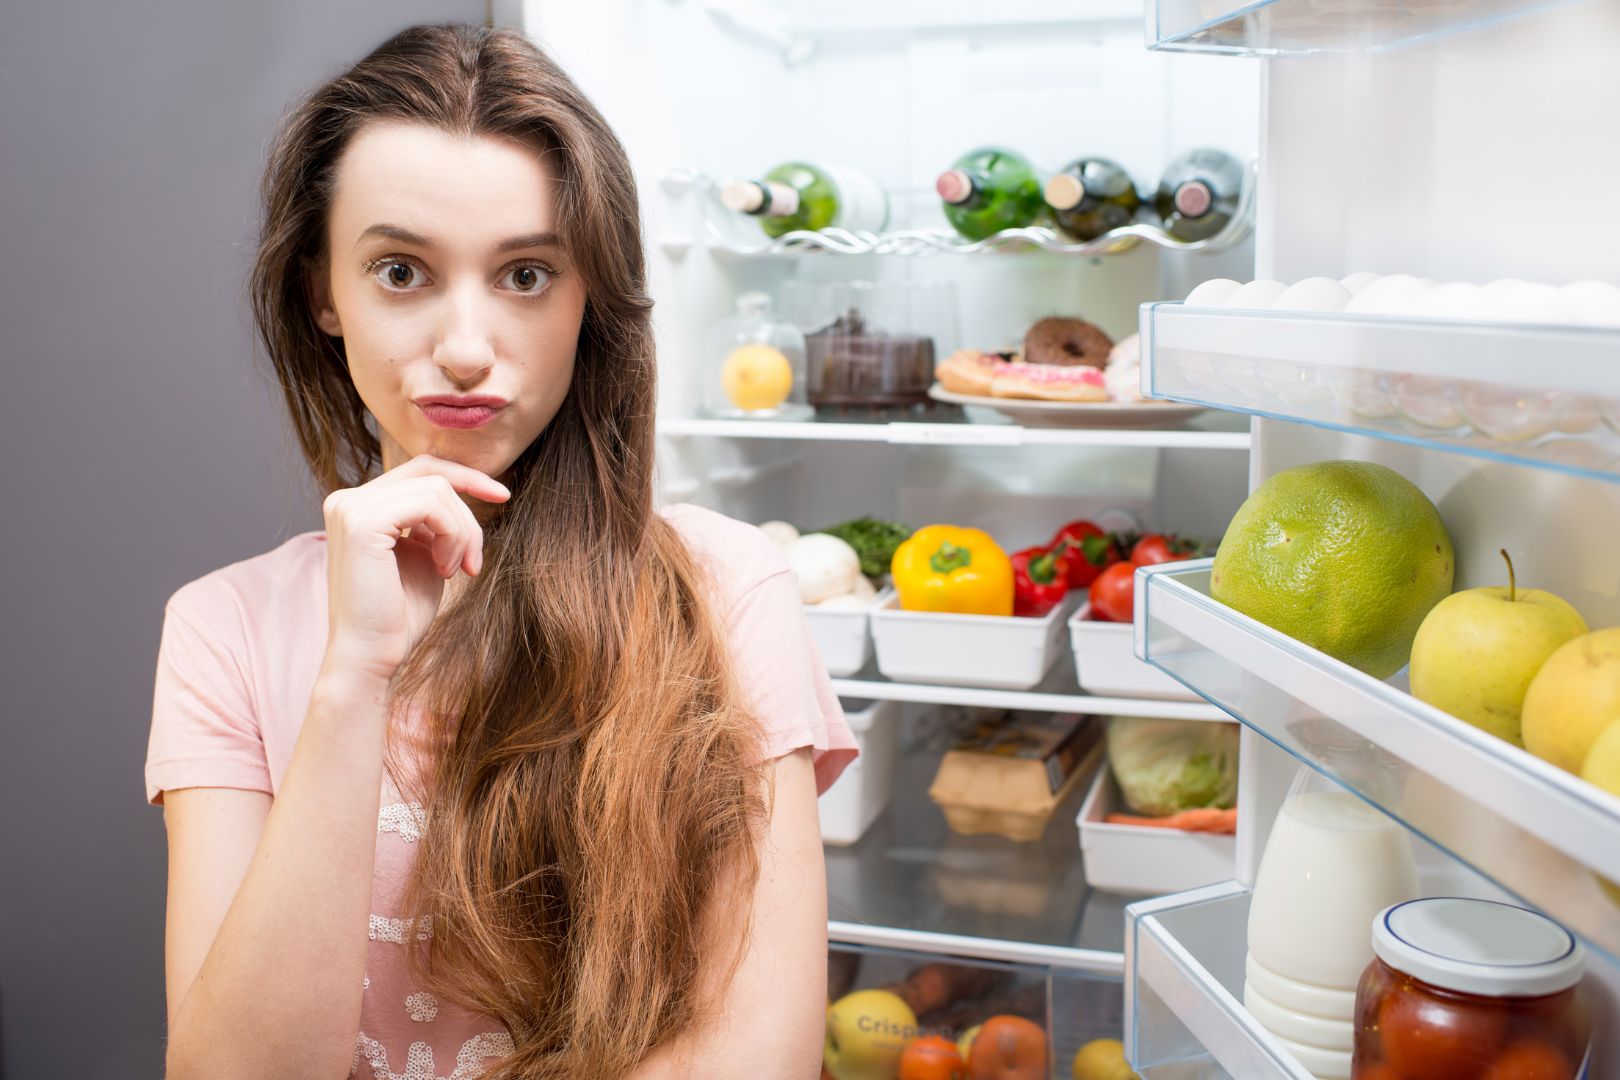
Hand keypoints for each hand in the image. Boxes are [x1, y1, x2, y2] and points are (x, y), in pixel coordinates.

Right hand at [320, 454, 510, 683]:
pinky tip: (445, 569)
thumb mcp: (425, 556)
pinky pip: (431, 504)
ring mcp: (350, 508)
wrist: (371, 657)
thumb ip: (435, 524)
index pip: (420, 470)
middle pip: (431, 474)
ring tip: (457, 570)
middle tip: (475, 562)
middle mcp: (347, 500)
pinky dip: (453, 535)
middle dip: (468, 514)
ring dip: (463, 532)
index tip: (502, 496)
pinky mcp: (362, 522)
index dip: (464, 477)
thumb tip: (463, 493)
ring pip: (437, 490)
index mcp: (359, 506)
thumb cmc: (399, 616)